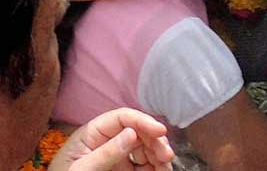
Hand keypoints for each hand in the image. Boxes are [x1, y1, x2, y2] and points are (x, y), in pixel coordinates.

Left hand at [48, 108, 173, 170]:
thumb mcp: (81, 168)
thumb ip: (105, 153)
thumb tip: (132, 133)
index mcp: (93, 132)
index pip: (123, 117)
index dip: (144, 121)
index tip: (161, 131)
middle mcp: (108, 140)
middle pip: (138, 131)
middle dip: (155, 141)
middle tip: (167, 156)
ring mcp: (116, 155)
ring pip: (144, 147)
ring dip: (158, 154)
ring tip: (166, 166)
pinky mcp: (122, 170)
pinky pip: (142, 164)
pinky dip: (155, 166)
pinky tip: (161, 170)